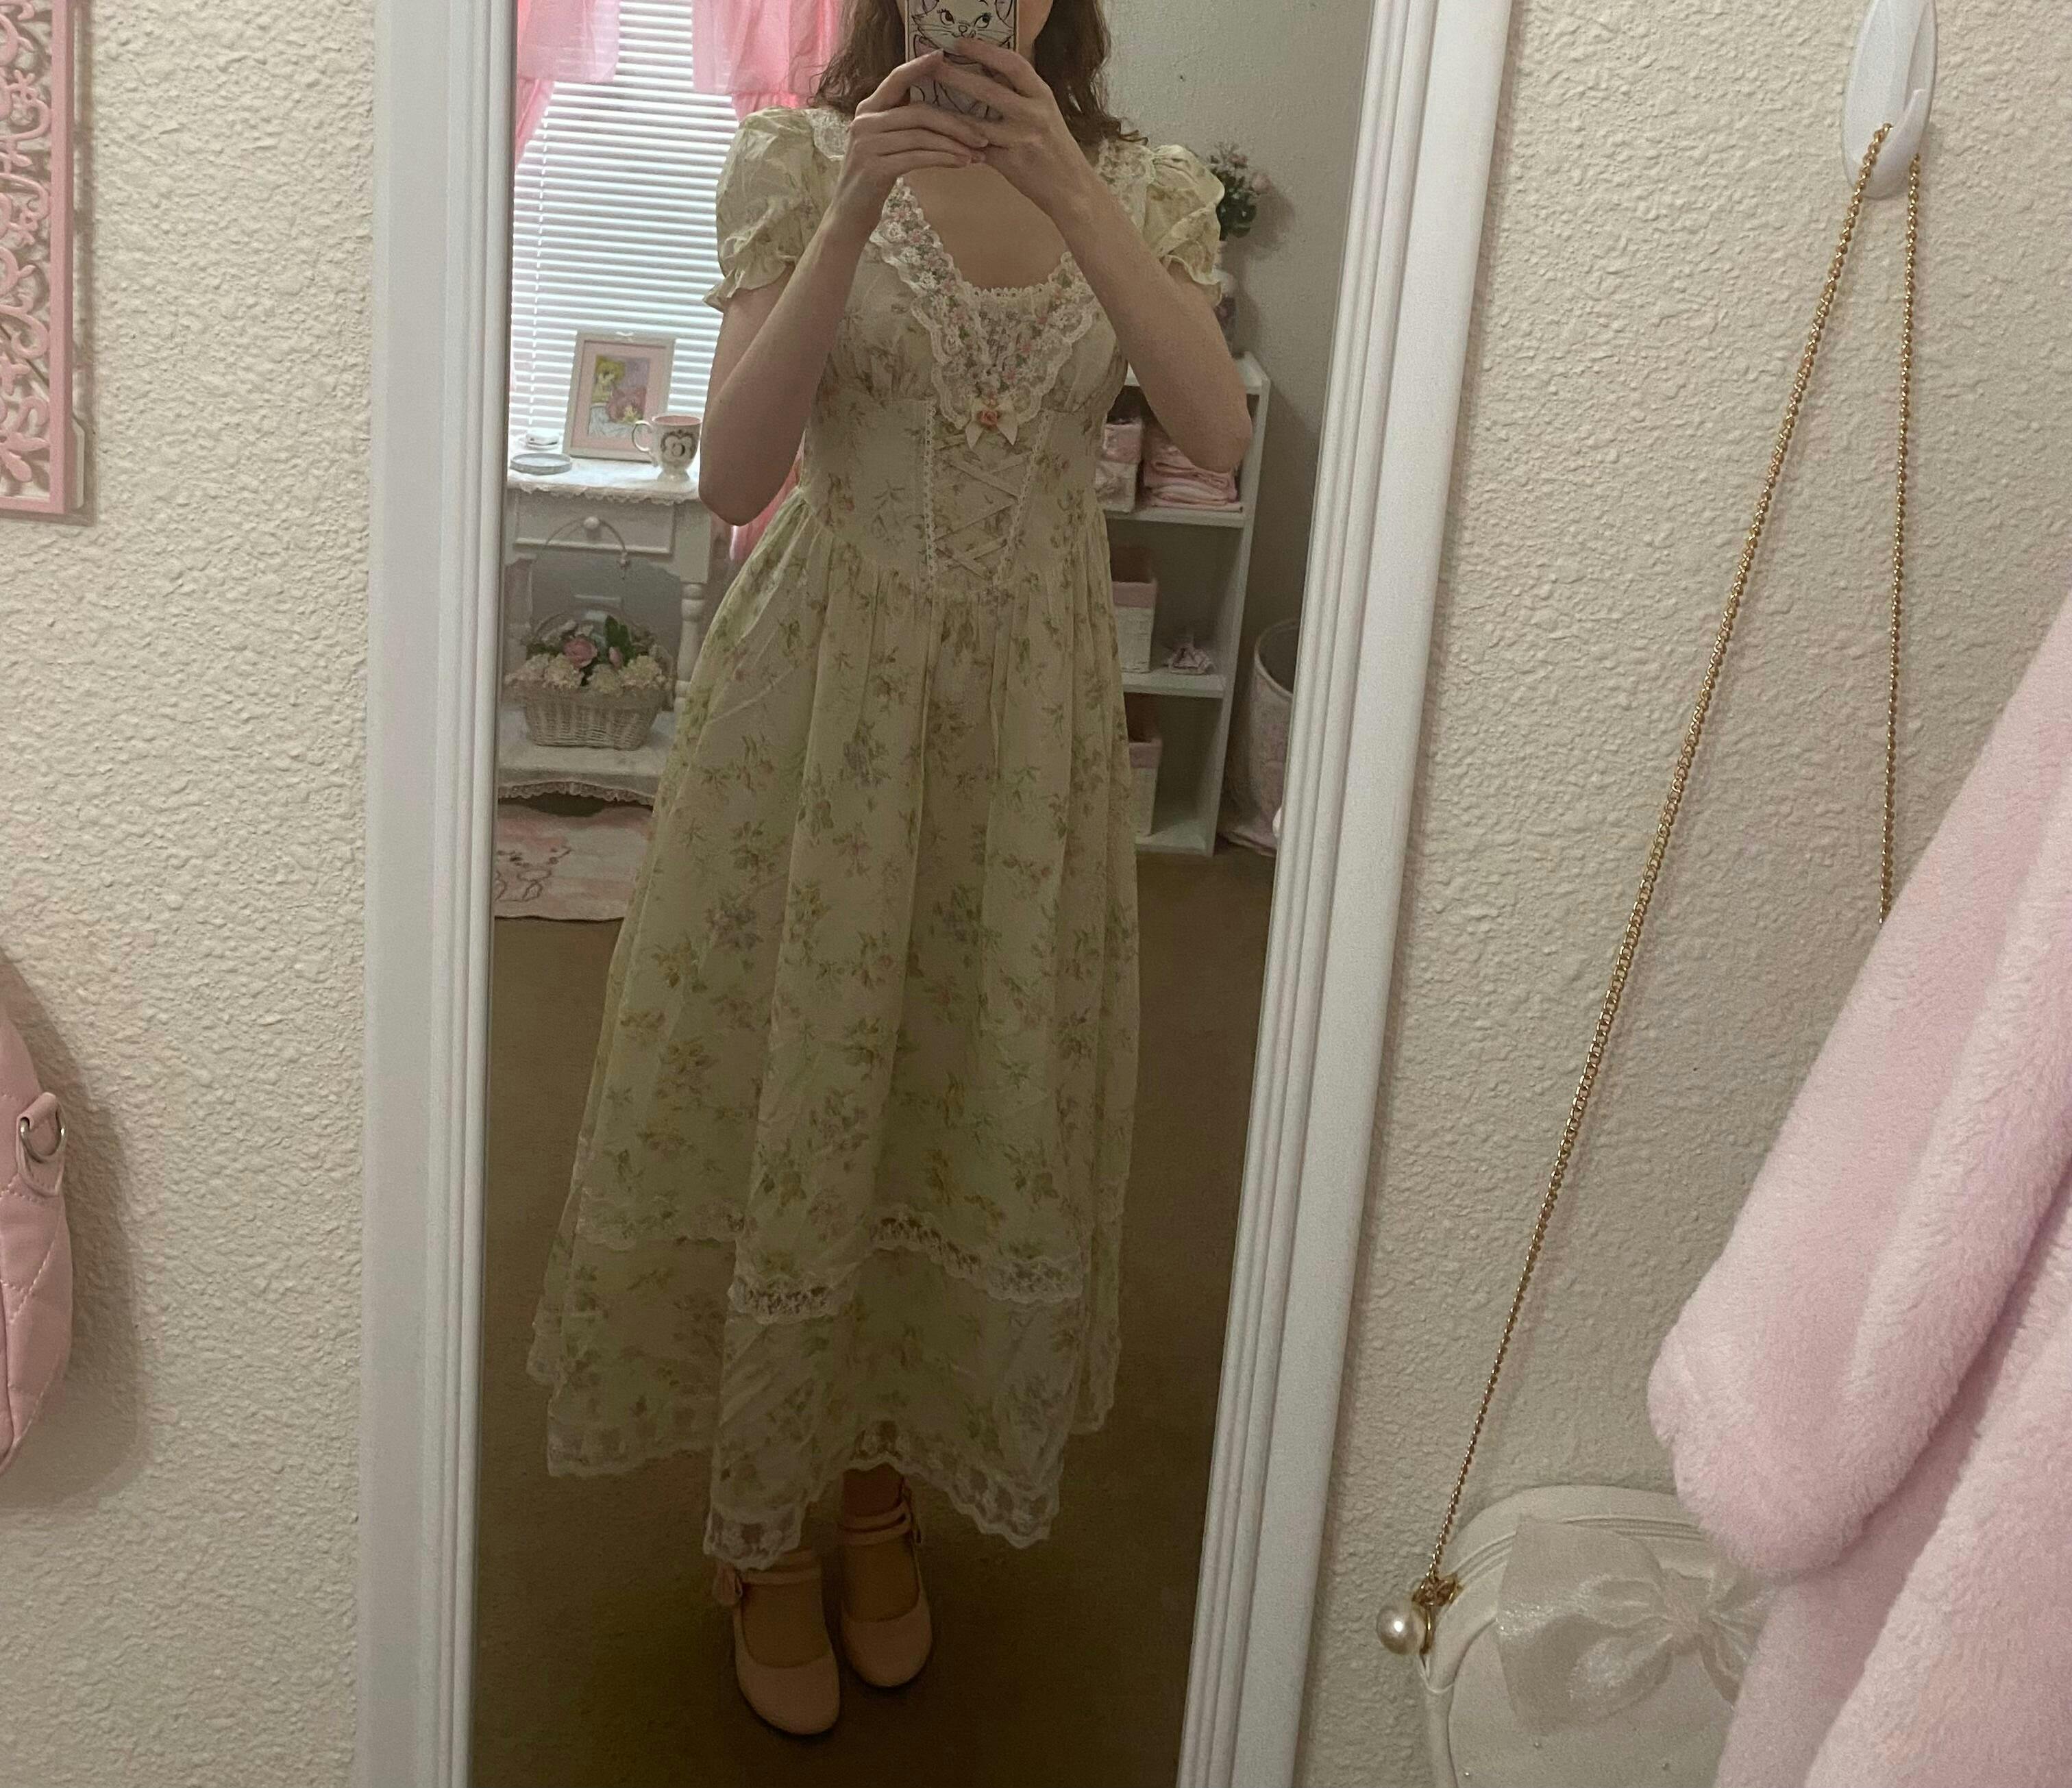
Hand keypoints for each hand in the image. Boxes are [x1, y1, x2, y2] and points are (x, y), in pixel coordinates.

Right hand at [829, 53, 990, 235]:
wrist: (848, 216)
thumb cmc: (873, 180)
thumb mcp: (884, 144)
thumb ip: (901, 125)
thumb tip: (940, 112)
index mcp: (867, 110)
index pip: (896, 80)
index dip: (918, 67)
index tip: (942, 56)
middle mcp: (864, 122)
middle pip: (919, 112)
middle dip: (955, 123)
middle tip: (982, 134)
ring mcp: (867, 145)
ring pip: (921, 136)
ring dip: (954, 145)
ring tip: (978, 153)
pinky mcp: (874, 168)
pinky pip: (917, 158)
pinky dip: (943, 160)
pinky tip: (962, 163)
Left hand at [929, 39, 1100, 217]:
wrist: (1073, 189)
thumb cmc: (1056, 149)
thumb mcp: (1045, 113)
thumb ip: (1020, 94)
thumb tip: (990, 72)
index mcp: (1042, 96)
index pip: (1013, 64)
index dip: (985, 50)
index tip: (960, 41)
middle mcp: (1034, 115)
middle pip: (989, 91)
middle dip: (956, 76)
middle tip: (932, 65)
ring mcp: (1021, 140)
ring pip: (976, 124)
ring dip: (948, 113)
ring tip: (926, 102)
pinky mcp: (1010, 165)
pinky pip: (977, 151)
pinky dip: (958, 143)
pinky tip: (940, 137)